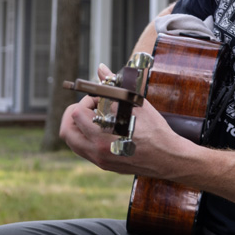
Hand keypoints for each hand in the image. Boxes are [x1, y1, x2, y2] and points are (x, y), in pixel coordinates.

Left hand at [60, 64, 193, 179]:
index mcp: (102, 137)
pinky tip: (104, 126)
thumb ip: (113, 86)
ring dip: (78, 126)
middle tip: (89, 106)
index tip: (99, 98)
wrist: (168, 157)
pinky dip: (86, 135)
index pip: (76, 114)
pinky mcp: (104, 165)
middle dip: (74, 114)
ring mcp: (99, 160)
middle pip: (66, 132)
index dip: (86, 101)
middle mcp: (97, 152)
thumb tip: (101, 69)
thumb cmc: (154, 130)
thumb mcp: (135, 104)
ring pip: (73, 142)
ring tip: (97, 115)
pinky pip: (83, 149)